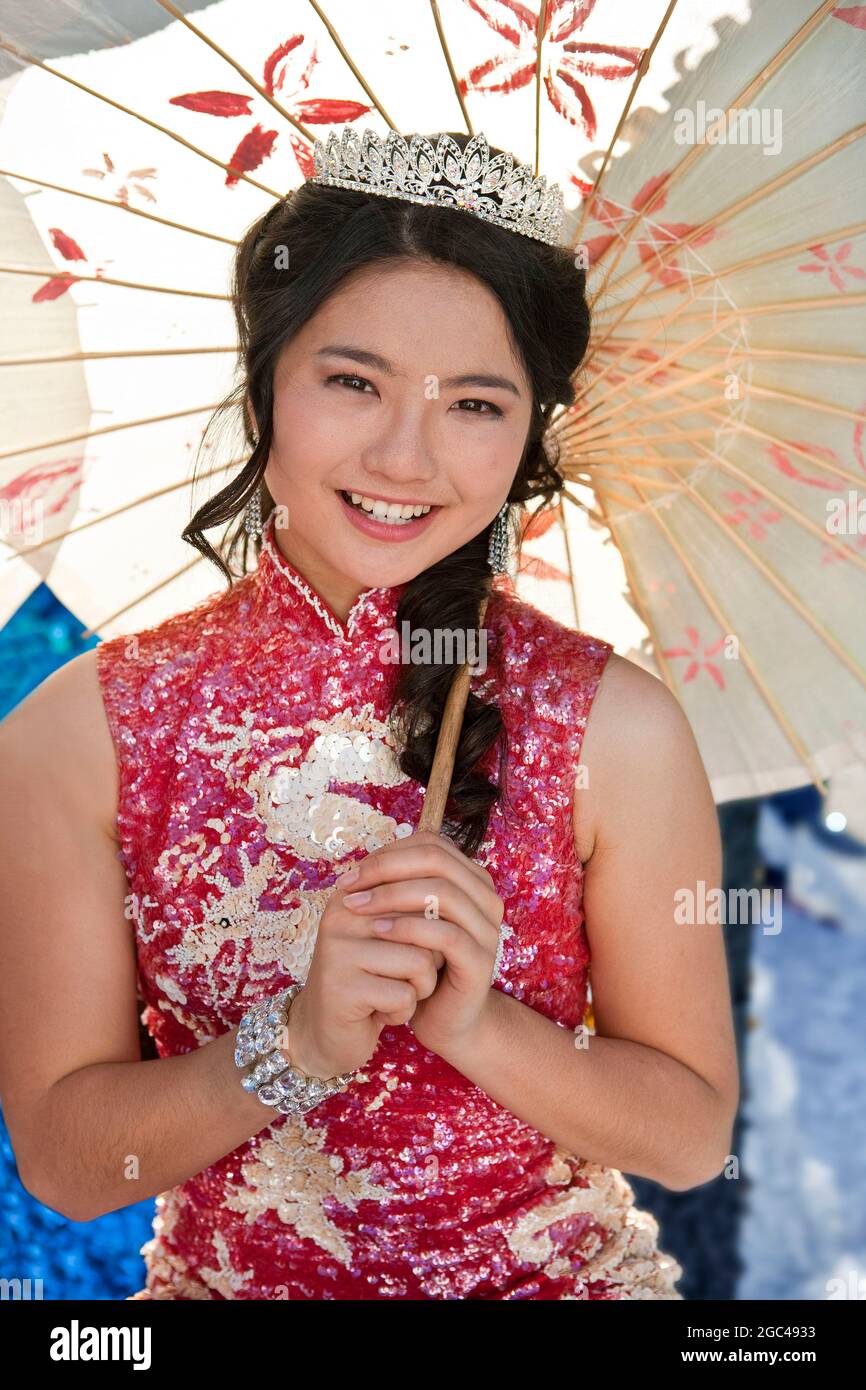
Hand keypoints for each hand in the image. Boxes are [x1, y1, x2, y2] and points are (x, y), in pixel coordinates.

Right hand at [288, 857, 441, 1079]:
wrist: (328, 1032)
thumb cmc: (373, 980)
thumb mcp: (394, 939)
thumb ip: (417, 914)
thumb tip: (452, 906)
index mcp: (355, 894)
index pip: (421, 895)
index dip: (431, 931)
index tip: (407, 951)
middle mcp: (342, 914)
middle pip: (425, 926)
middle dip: (429, 960)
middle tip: (400, 977)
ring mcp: (337, 950)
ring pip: (421, 962)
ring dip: (418, 989)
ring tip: (390, 995)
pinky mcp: (341, 988)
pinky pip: (404, 996)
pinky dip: (403, 1012)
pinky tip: (378, 1013)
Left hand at [339, 829, 503, 1058]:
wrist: (445, 1018)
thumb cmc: (422, 962)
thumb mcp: (408, 919)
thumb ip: (397, 888)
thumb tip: (359, 862)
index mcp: (472, 880)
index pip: (431, 844)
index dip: (387, 853)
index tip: (351, 874)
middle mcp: (486, 898)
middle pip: (437, 860)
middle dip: (386, 868)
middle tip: (348, 886)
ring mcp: (488, 930)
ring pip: (442, 892)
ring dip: (392, 895)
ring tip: (357, 908)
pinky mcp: (480, 962)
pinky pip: (446, 934)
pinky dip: (408, 928)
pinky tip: (378, 931)